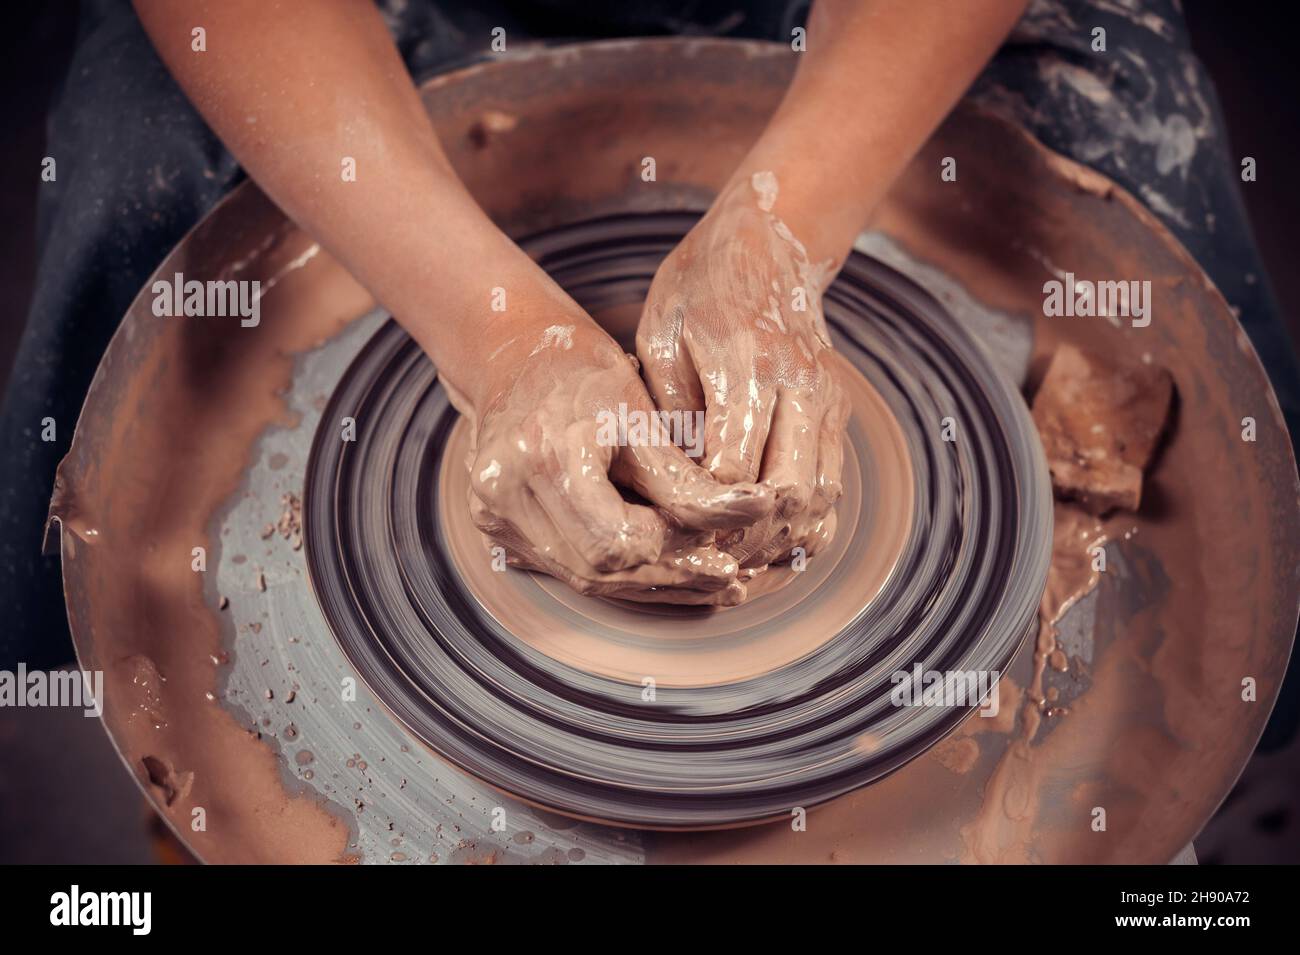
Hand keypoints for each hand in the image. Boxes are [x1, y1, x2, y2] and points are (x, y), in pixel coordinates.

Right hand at [452, 314, 774, 603]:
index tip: (722, 543)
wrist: (519, 362)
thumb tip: (753, 512)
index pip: (618, 539)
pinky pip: (568, 570)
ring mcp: (493, 519)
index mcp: (543, 458)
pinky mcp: (498, 533)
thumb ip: (688, 479)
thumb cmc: (587, 378)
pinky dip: (620, 576)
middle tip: (727, 574)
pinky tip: (666, 573)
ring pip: (584, 580)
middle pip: (598, 570)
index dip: (676, 548)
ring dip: (650, 584)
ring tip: (707, 580)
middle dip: (668, 573)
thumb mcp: (642, 419)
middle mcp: (505, 495)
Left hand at [636, 173, 849, 569]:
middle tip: (703, 553)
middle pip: (785, 495)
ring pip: (820, 498)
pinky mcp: (836, 408)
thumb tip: (674, 484)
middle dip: (744, 536)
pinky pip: (834, 484)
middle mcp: (798, 383)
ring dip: (780, 535)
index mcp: (746, 363)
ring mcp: (825, 397)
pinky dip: (805, 520)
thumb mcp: (659, 334)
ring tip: (735, 555)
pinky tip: (770, 537)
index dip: (701, 514)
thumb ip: (668, 408)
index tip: (669, 530)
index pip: (732, 471)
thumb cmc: (696, 286)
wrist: (767, 238)